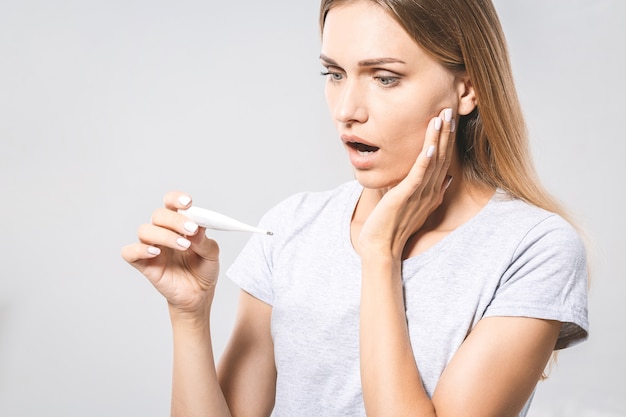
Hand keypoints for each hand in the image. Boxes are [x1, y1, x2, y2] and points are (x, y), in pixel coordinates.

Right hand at [121, 192, 219, 315]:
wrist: (199, 295)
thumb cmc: (203, 270)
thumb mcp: (211, 254)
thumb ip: (204, 240)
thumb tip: (197, 226)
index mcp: (178, 225)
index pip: (171, 204)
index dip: (176, 199)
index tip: (188, 203)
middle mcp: (162, 232)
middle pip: (158, 215)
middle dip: (175, 220)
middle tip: (191, 230)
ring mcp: (151, 248)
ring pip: (145, 231)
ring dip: (165, 235)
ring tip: (183, 246)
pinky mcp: (144, 264)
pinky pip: (130, 252)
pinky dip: (140, 249)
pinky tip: (156, 253)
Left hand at [358, 107, 455, 258]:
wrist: (381, 246)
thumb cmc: (393, 225)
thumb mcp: (414, 204)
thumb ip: (427, 190)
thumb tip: (444, 178)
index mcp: (432, 191)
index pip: (443, 159)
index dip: (447, 138)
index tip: (449, 119)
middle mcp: (431, 191)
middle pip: (442, 155)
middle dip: (446, 131)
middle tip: (450, 108)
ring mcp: (420, 193)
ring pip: (433, 161)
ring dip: (438, 138)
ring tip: (441, 117)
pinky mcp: (406, 196)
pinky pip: (419, 175)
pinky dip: (425, 160)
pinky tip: (429, 145)